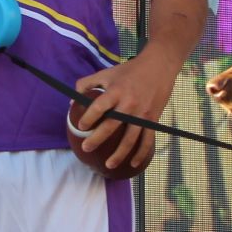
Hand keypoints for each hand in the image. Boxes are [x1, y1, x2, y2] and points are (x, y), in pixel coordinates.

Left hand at [72, 50, 181, 172]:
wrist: (159, 66)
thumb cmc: (129, 70)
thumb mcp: (106, 72)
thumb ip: (86, 84)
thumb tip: (72, 101)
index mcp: (116, 91)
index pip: (99, 107)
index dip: (88, 118)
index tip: (80, 127)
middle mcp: (128, 104)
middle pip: (111, 126)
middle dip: (97, 139)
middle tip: (86, 148)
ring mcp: (142, 114)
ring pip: (130, 139)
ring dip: (119, 154)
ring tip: (108, 165)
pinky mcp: (152, 119)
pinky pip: (147, 140)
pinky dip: (141, 153)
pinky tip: (133, 164)